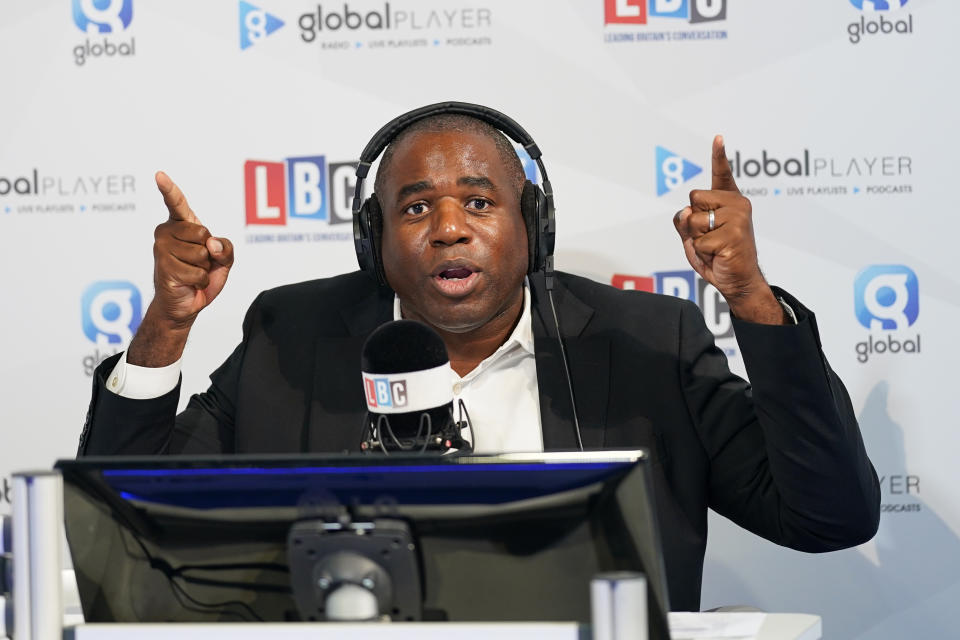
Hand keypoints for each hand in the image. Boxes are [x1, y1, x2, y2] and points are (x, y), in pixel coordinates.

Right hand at [127, 172, 233, 365]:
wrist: (186, 304)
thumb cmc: (202, 276)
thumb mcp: (224, 260)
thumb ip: (226, 247)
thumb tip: (211, 245)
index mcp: (181, 225)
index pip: (176, 203)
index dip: (169, 189)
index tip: (159, 175)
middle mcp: (166, 232)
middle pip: (203, 233)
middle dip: (210, 253)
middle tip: (199, 262)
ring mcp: (162, 249)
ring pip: (201, 254)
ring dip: (204, 269)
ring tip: (192, 273)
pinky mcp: (164, 267)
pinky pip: (197, 272)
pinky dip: (200, 281)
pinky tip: (188, 283)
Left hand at [673, 136, 783, 324]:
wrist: (738, 281)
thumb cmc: (717, 256)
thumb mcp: (694, 236)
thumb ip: (685, 220)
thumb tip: (684, 211)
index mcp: (728, 201)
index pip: (721, 174)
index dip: (718, 155)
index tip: (718, 137)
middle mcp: (737, 204)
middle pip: (693, 198)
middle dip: (692, 221)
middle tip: (710, 237)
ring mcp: (738, 217)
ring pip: (693, 219)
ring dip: (696, 239)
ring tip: (714, 247)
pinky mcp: (734, 234)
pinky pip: (699, 240)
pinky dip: (702, 252)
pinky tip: (718, 255)